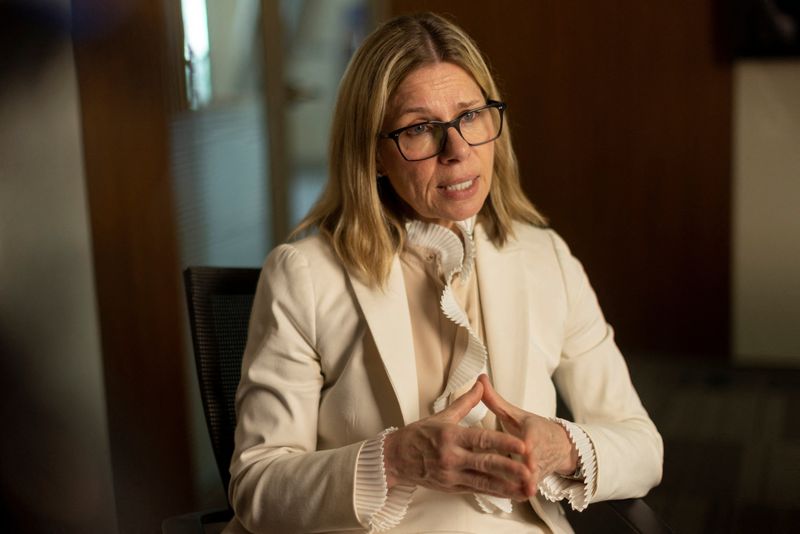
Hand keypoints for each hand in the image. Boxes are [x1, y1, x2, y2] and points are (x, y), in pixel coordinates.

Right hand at [383, 381, 533, 500]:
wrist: (396, 457)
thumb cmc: (419, 435)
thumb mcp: (442, 416)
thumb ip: (466, 402)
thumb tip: (480, 384)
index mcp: (451, 436)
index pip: (481, 439)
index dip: (503, 442)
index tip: (521, 445)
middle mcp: (451, 457)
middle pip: (485, 463)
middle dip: (509, 467)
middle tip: (529, 469)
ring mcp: (451, 475)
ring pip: (483, 482)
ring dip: (506, 485)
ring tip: (525, 487)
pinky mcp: (451, 487)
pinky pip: (476, 490)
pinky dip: (494, 492)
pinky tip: (509, 493)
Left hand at [478, 375, 578, 495]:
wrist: (561, 446)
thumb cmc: (532, 428)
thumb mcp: (515, 413)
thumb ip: (495, 400)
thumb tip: (479, 378)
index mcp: (532, 432)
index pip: (531, 438)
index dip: (528, 443)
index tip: (526, 448)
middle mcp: (538, 450)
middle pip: (533, 459)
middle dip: (529, 467)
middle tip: (527, 473)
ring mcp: (539, 467)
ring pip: (532, 476)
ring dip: (527, 483)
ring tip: (523, 492)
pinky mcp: (537, 479)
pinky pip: (529, 486)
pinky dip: (525, 492)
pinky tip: (518, 498)